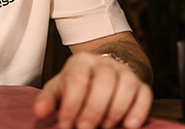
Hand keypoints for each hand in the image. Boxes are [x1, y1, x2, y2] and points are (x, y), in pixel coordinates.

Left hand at [34, 53, 152, 128]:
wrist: (101, 72)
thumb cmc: (77, 84)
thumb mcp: (59, 89)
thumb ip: (48, 101)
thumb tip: (40, 113)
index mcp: (80, 62)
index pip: (77, 80)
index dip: (71, 105)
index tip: (65, 125)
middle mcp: (104, 63)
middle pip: (103, 82)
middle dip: (93, 109)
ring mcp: (124, 71)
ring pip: (126, 86)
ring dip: (115, 110)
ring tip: (104, 127)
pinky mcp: (140, 83)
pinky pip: (144, 93)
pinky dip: (139, 110)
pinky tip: (129, 125)